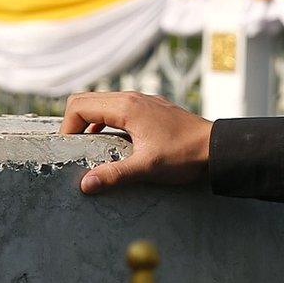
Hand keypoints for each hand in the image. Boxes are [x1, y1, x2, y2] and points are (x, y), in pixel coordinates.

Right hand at [59, 90, 212, 194]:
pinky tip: (113, 145)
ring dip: (90, 123)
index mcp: (126, 107)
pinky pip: (118, 109)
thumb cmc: (184, 154)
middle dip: (74, 123)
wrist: (216, 147)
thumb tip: (85, 184)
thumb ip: (114, 174)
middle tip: (74, 150)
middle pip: (87, 100)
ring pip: (102, 104)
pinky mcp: (149, 109)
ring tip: (90, 149)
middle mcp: (131, 98)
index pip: (79, 106)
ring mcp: (142, 101)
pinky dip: (106, 123)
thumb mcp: (147, 167)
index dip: (67, 127)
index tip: (69, 151)